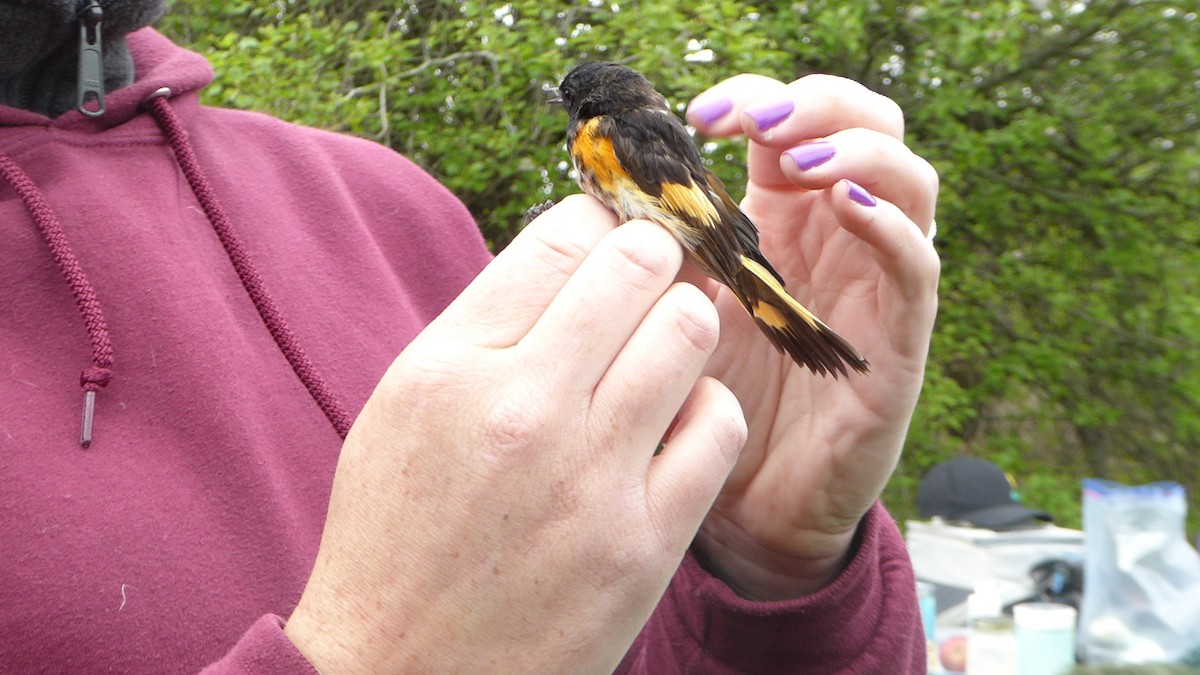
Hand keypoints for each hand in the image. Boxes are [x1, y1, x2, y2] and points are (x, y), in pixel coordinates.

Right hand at [283, 196, 746, 671]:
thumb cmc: (396, 535)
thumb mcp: (406, 408)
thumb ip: (487, 325)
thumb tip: (578, 252)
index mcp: (449, 368)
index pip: (561, 237)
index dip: (600, 219)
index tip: (611, 230)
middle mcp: (521, 410)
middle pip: (638, 266)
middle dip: (655, 254)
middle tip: (652, 272)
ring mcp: (590, 480)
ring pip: (690, 331)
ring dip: (686, 321)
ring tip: (664, 341)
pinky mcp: (645, 545)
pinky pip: (720, 425)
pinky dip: (705, 407)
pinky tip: (675, 420)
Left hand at [683, 74, 940, 599]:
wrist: (746, 502)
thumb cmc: (711, 398)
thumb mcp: (678, 305)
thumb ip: (670, 248)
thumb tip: (626, 184)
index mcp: (785, 216)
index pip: (793, 124)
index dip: (757, 98)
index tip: (700, 116)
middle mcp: (840, 235)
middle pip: (867, 127)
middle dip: (816, 106)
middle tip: (757, 124)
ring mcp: (878, 281)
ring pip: (908, 181)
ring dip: (857, 151)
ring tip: (799, 160)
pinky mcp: (900, 339)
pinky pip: (917, 266)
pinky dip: (890, 225)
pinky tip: (845, 205)